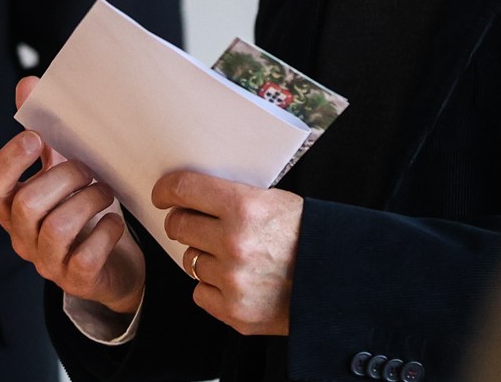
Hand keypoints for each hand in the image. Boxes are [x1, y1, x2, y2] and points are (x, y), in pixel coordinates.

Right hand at [0, 76, 146, 315]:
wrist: (111, 262)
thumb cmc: (80, 208)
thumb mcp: (59, 168)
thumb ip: (42, 131)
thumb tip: (28, 84)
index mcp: (12, 206)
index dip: (8, 161)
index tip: (35, 138)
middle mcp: (22, 236)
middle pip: (28, 204)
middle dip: (64, 177)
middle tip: (88, 169)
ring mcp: (47, 261)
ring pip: (58, 228)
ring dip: (89, 201)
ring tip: (104, 191)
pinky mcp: (75, 279)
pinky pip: (86, 256)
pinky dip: (106, 232)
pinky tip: (114, 221)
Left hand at [154, 171, 302, 335]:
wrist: (336, 281)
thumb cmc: (305, 234)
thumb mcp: (272, 201)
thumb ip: (231, 198)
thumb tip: (189, 196)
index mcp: (244, 207)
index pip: (184, 190)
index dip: (167, 190)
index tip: (163, 194)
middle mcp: (233, 243)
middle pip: (179, 225)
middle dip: (183, 222)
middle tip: (195, 223)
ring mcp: (232, 280)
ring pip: (189, 260)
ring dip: (204, 256)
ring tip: (232, 255)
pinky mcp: (234, 311)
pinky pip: (199, 292)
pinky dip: (212, 286)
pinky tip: (235, 279)